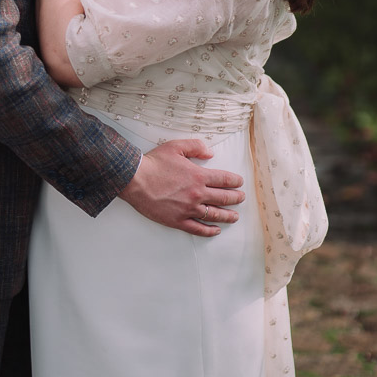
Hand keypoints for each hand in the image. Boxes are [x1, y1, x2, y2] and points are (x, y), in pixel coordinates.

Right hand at [118, 139, 244, 237]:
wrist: (135, 179)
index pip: (224, 180)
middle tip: (241, 198)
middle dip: (236, 198)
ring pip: (214, 215)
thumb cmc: (154, 163)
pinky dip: (209, 230)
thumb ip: (196, 147)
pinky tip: (215, 230)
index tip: (239, 183)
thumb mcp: (176, 146)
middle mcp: (196, 194)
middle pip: (223, 198)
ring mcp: (188, 209)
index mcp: (198, 176)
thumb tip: (210, 153)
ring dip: (227, 216)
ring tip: (235, 217)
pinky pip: (197, 228)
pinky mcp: (177, 220)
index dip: (235, 181)